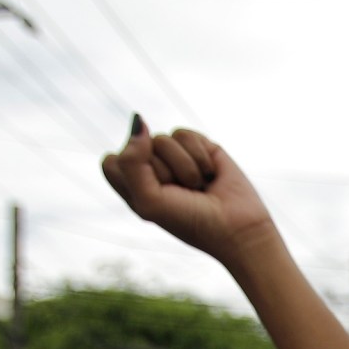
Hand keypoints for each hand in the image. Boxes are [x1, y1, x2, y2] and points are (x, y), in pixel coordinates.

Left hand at [103, 120, 279, 267]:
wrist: (237, 227)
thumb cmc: (191, 222)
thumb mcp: (149, 201)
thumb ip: (131, 162)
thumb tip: (139, 121)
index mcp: (131, 187)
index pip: (111, 162)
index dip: (130, 173)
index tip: (153, 194)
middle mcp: (150, 169)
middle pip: (137, 148)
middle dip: (163, 173)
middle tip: (181, 194)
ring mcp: (174, 156)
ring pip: (161, 138)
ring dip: (184, 167)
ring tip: (198, 187)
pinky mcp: (198, 145)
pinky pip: (184, 134)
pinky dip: (199, 156)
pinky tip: (210, 174)